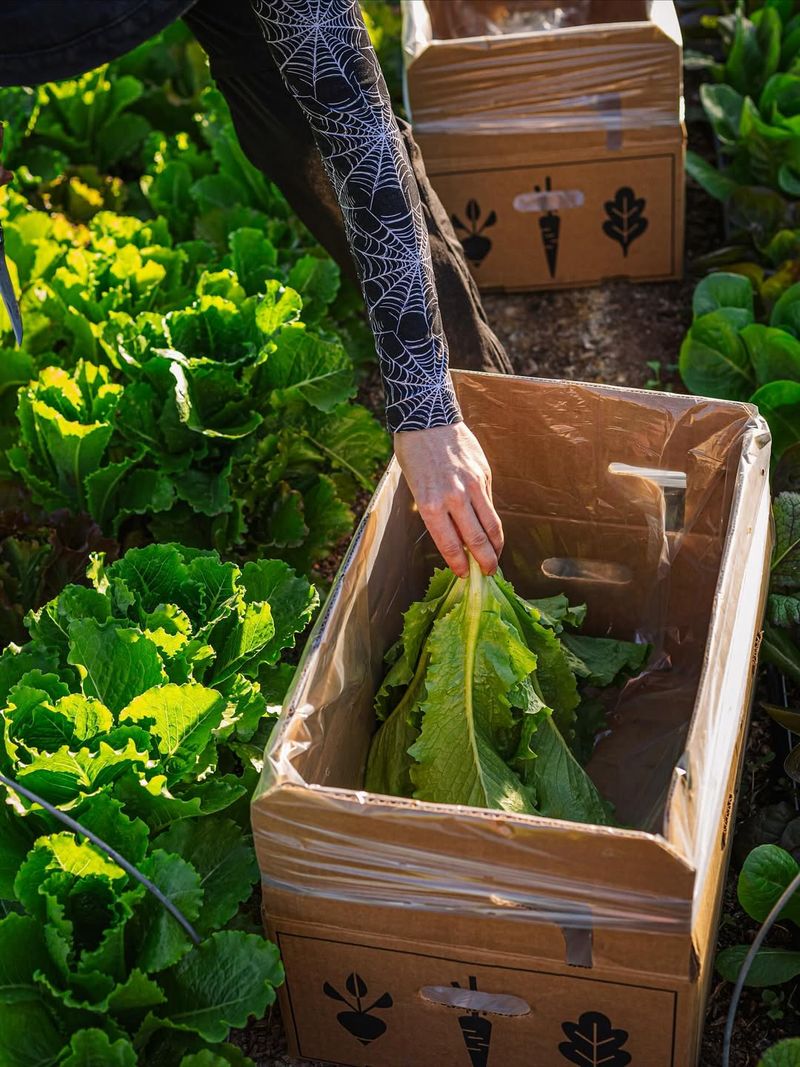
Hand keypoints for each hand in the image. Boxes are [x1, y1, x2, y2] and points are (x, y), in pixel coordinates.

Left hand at [393, 422, 503, 578]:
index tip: (464, 574)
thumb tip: (457, 535)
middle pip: (477, 539)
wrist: (428, 417)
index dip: (459, 564)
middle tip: (488, 572)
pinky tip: (491, 528)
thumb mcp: (416, 487)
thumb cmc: (415, 454)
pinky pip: (490, 503)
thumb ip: (437, 512)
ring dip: (496, 545)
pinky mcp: (485, 474)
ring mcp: (473, 485)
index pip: (450, 544)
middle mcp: (454, 498)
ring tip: (496, 556)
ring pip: (492, 524)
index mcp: (432, 504)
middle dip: (485, 561)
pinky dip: (492, 519)